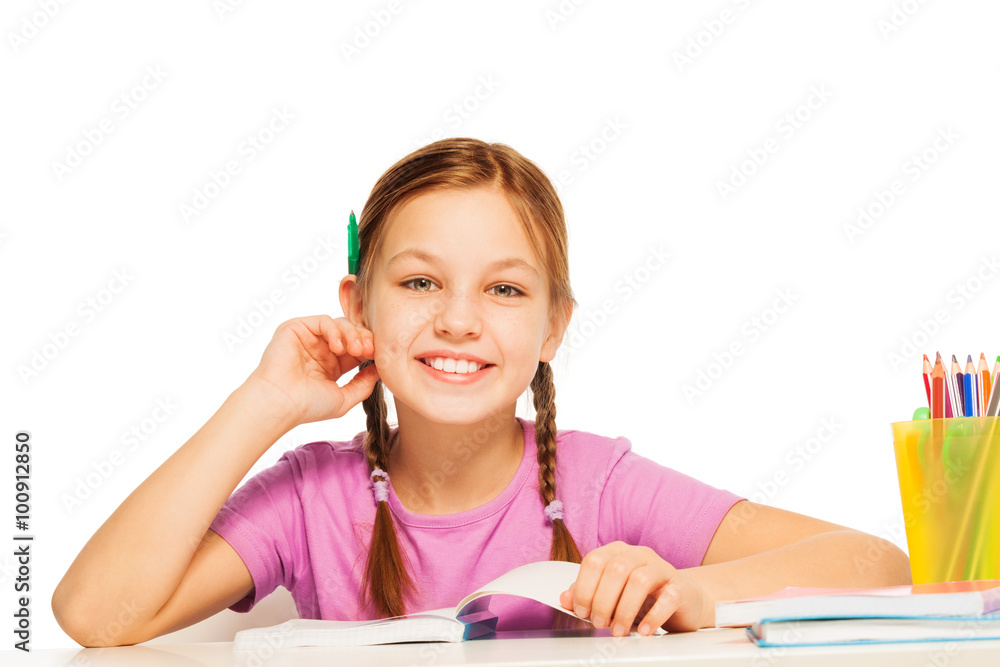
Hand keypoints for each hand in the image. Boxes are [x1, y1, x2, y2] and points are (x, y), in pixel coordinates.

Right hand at [244, 315, 379, 425]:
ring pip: (340, 324)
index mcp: (333, 365)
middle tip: (370, 350)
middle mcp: (322, 349)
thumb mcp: (344, 398)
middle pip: (352, 333)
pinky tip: (338, 347)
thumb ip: (364, 384)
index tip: (380, 357)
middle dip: (365, 339)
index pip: (358, 348)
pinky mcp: (296, 328)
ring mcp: (309, 338)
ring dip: (353, 334)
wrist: (280, 403)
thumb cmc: (308, 406)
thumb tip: (380, 370)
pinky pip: (323, 320)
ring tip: (356, 350)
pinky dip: (335, 330)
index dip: (371, 349)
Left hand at [559, 542, 708, 635]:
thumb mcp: (612, 593)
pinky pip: (667, 598)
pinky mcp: (681, 587)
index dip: (584, 587)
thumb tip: (565, 598)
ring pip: (639, 580)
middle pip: (615, 570)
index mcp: (619, 552)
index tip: (582, 611)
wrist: (683, 599)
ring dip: (624, 610)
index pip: (594, 561)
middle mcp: (639, 555)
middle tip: (599, 623)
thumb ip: (588, 593)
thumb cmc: (644, 595)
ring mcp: (662, 568)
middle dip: (603, 600)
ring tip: (618, 630)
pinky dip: (653, 616)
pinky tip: (644, 630)